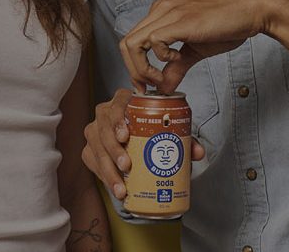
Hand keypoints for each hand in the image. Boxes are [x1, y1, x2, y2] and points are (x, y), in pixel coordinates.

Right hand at [82, 88, 204, 200]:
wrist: (138, 141)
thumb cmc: (152, 132)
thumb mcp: (169, 133)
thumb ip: (185, 141)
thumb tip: (198, 152)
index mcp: (125, 101)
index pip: (118, 104)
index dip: (118, 119)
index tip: (125, 137)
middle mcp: (106, 113)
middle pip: (103, 128)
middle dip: (113, 149)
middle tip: (127, 166)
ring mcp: (95, 131)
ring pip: (96, 148)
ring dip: (108, 169)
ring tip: (121, 187)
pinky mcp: (90, 149)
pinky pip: (93, 162)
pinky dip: (103, 177)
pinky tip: (114, 187)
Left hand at [120, 0, 275, 93]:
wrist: (252, 9)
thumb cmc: (229, 24)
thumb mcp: (196, 49)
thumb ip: (177, 67)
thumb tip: (164, 87)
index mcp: (162, 13)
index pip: (132, 41)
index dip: (134, 67)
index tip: (147, 86)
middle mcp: (160, 10)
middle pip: (125, 43)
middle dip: (133, 71)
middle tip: (149, 88)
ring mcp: (168, 13)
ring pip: (132, 43)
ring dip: (142, 68)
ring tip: (160, 79)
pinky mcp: (180, 21)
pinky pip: (153, 41)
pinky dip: (160, 58)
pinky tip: (178, 59)